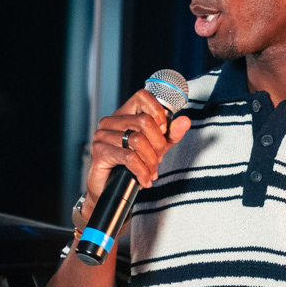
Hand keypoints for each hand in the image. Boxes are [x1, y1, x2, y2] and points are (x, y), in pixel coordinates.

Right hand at [81, 90, 190, 208]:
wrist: (113, 190)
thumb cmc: (133, 165)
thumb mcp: (158, 147)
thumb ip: (171, 133)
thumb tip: (185, 121)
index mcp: (125, 114)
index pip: (143, 96)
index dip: (158, 112)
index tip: (163, 131)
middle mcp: (111, 121)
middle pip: (144, 121)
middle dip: (158, 144)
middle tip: (158, 159)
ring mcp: (102, 135)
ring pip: (138, 140)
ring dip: (151, 161)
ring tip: (151, 171)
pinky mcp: (100, 151)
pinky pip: (129, 158)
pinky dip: (142, 171)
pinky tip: (145, 179)